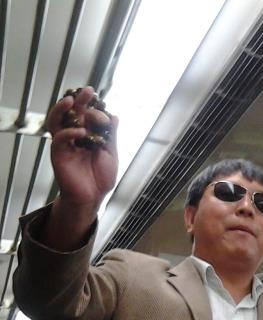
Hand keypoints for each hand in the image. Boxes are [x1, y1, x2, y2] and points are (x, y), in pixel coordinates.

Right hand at [46, 86, 118, 211]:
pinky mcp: (59, 154)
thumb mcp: (111, 154)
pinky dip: (69, 132)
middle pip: (72, 113)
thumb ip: (111, 136)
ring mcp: (65, 144)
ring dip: (62, 109)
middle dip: (80, 100)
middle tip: (88, 91)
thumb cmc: (101, 177)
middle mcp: (74, 136)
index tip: (104, 108)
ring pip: (57, 121)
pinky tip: (80, 132)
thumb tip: (115, 116)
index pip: (88, 116)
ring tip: (72, 100)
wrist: (93, 196)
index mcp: (88, 135)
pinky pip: (60, 139)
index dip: (96, 110)